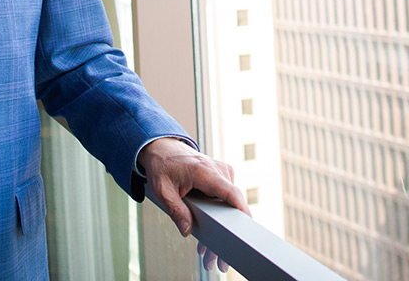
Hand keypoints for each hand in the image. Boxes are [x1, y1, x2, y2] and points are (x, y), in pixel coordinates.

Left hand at [137, 137, 251, 272]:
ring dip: (222, 229)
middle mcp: (218, 170)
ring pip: (229, 206)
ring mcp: (223, 173)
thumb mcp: (162, 190)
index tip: (246, 229)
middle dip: (226, 235)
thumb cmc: (162, 166)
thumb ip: (175, 210)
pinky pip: (226, 200)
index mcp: (204, 171)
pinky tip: (209, 238)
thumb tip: (186, 230)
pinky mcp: (222, 177)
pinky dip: (219, 217)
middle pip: (231, 206)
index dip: (241, 211)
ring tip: (208, 255)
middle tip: (216, 261)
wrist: (163, 147)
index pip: (230, 192)